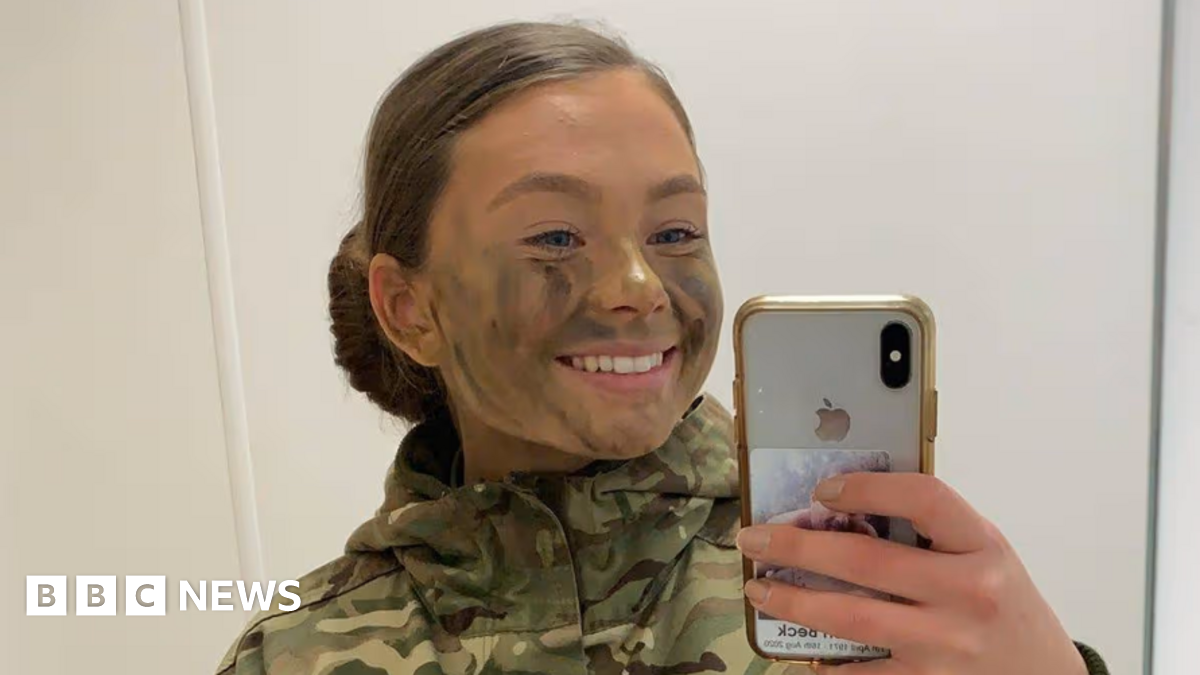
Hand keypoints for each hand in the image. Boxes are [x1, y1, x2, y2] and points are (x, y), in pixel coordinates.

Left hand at [736, 473, 1087, 674]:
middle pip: (866, 560)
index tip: (822, 489)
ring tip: (759, 590)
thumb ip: (933, 529)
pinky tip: (797, 650)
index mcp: (983, 546)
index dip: (867, 488)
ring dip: (794, 601)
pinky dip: (824, 662)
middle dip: (797, 546)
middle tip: (754, 539)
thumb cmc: (1005, 606)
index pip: (924, 498)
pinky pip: (862, 673)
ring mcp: (947, 645)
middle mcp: (967, 593)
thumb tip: (847, 504)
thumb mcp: (986, 553)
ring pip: (851, 617)